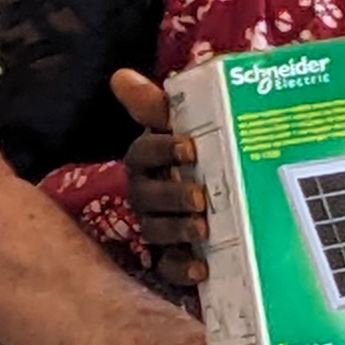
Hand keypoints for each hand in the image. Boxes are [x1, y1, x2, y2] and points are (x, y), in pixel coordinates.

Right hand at [110, 69, 208, 289]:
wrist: (224, 192)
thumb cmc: (197, 153)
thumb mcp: (182, 126)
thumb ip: (156, 105)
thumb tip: (119, 76)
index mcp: (148, 160)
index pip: (143, 153)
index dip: (162, 150)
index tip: (189, 147)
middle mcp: (147, 194)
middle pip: (148, 197)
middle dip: (171, 197)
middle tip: (199, 197)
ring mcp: (158, 227)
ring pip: (157, 232)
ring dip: (177, 230)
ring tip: (202, 230)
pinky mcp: (173, 257)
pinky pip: (168, 267)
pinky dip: (182, 268)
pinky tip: (201, 267)